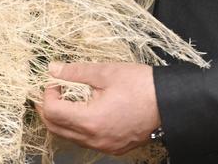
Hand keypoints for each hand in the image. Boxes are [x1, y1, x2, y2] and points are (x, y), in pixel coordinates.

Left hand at [39, 62, 159, 156]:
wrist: (170, 102)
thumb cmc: (142, 86)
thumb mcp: (106, 73)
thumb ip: (75, 72)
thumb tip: (53, 69)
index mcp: (91, 120)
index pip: (53, 112)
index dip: (47, 95)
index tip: (53, 82)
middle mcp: (96, 139)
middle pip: (56, 129)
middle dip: (48, 109)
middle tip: (50, 91)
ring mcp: (105, 146)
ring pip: (70, 137)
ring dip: (62, 119)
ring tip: (66, 99)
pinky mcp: (114, 147)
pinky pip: (86, 140)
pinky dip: (77, 127)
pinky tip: (83, 110)